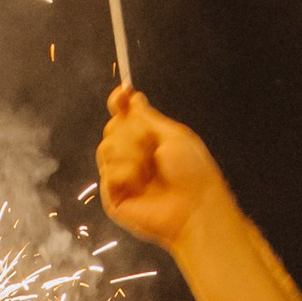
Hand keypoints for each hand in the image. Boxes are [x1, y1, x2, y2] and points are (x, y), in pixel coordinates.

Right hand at [95, 87, 234, 256]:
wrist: (195, 206)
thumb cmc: (193, 173)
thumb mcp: (173, 135)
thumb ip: (147, 116)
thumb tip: (132, 98)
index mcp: (146, 140)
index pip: (122, 116)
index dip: (118, 103)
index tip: (121, 94)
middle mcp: (132, 157)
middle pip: (111, 129)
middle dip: (131, 133)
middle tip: (152, 146)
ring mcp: (121, 177)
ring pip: (106, 148)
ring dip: (130, 153)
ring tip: (149, 168)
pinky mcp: (113, 196)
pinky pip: (108, 172)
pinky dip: (127, 174)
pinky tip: (142, 184)